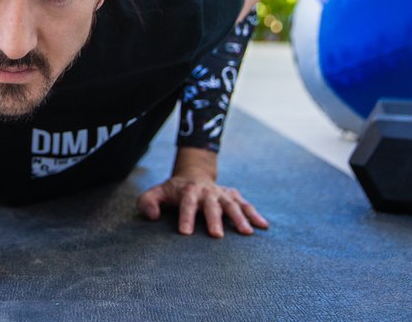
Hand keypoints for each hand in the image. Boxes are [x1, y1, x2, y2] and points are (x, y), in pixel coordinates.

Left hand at [137, 174, 268, 236]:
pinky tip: (264, 226)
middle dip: (214, 219)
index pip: (186, 203)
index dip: (185, 217)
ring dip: (239, 217)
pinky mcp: (232, 196)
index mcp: (187, 190)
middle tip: (217, 236)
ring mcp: (221, 193)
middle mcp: (207, 191)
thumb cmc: (172, 191)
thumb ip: (147, 202)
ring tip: (246, 233)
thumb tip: (153, 216)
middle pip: (211, 204)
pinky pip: (246, 204)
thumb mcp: (155, 193)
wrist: (193, 175)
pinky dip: (254, 214)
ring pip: (232, 204)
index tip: (185, 233)